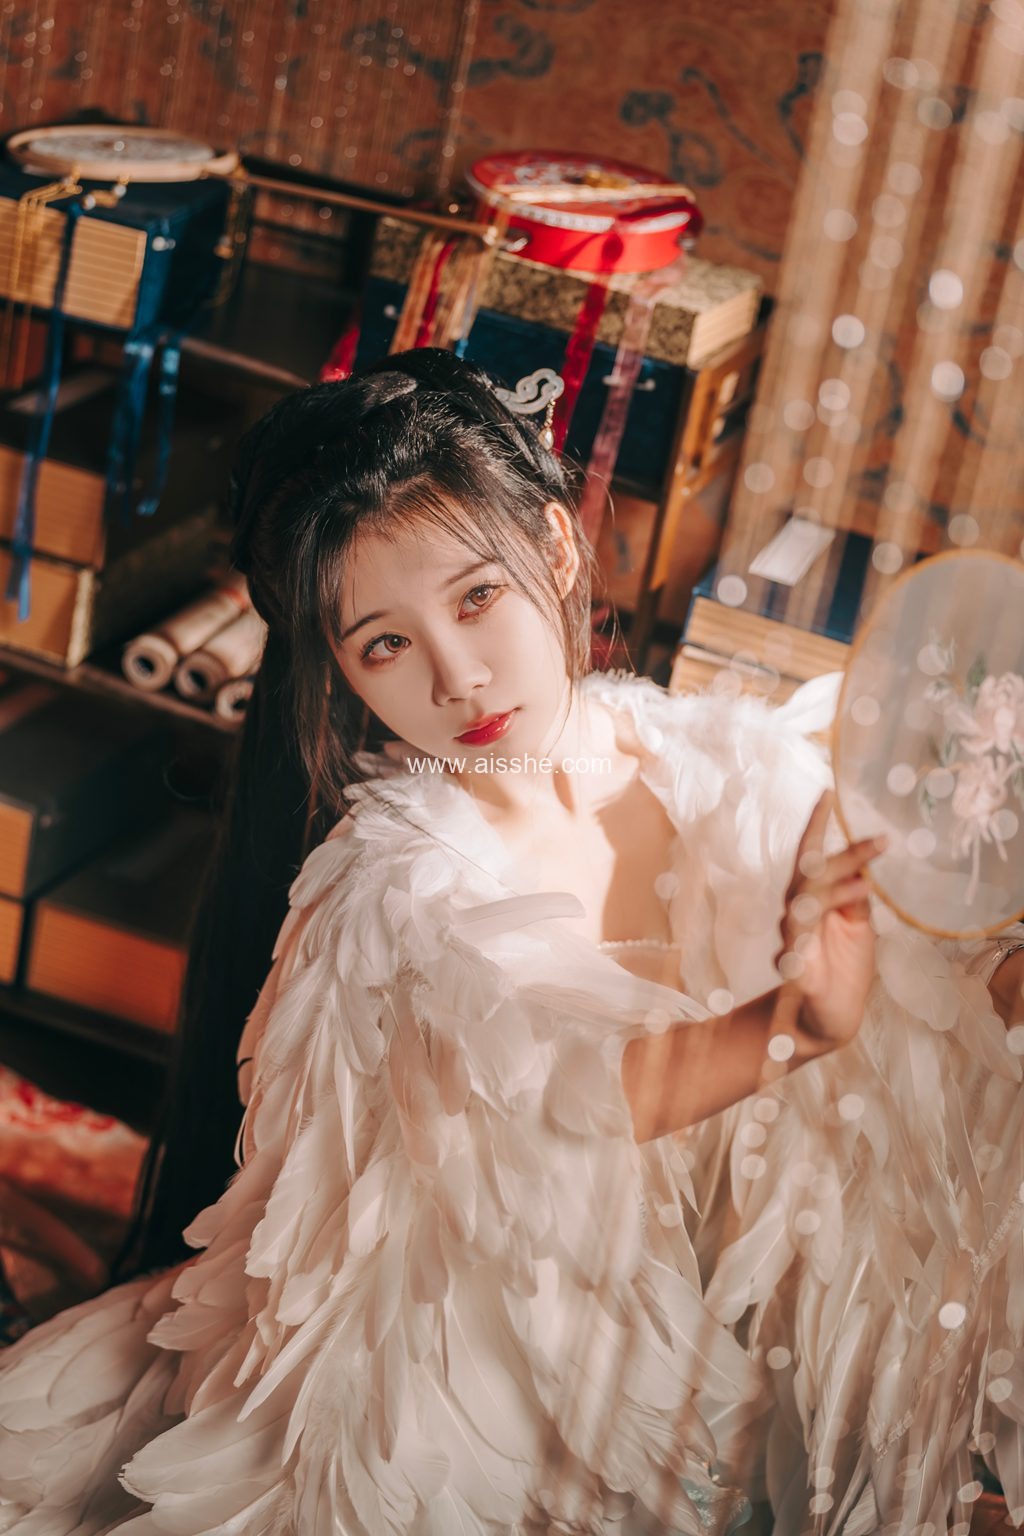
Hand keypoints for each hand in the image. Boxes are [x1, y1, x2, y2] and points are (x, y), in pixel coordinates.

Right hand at [774, 789, 883, 1048]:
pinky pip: (795, 949)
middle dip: (844, 857)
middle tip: (878, 841)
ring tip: (864, 882)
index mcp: (813, 898)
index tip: (827, 793)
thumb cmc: (842, 968)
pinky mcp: (794, 970)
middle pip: (813, 874)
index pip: (813, 855)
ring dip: (834, 891)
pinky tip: (822, 934)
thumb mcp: (858, 928)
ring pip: (805, 904)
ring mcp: (793, 939)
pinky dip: (806, 940)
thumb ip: (855, 898)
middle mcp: (798, 912)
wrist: (828, 1018)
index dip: (817, 824)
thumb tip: (863, 867)